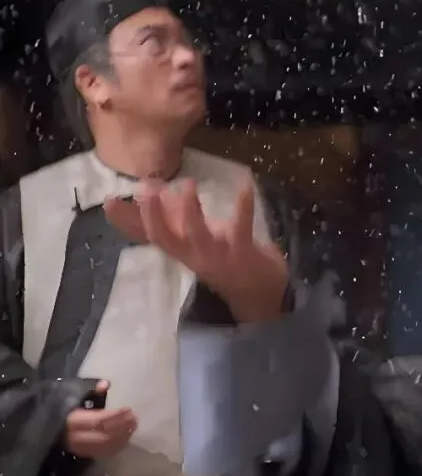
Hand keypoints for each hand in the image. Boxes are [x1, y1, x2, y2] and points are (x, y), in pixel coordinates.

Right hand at [65, 381, 136, 458]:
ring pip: (104, 446)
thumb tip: (106, 384)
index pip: (98, 420)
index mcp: (73, 420)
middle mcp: (75, 436)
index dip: (115, 416)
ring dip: (121, 437)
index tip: (128, 409)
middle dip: (121, 428)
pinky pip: (102, 453)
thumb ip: (92, 391)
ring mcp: (79, 447)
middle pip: (103, 435)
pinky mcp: (82, 453)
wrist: (51, 426)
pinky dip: (116, 446)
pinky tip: (126, 437)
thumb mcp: (75, 396)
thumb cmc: (66, 408)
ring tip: (132, 427)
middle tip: (134, 419)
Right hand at [104, 178, 287, 322]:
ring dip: (190, 210)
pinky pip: (241, 228)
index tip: (108, 201)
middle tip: (145, 188)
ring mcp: (218, 255)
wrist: (259, 292)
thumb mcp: (194, 240)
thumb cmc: (224, 260)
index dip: (127, 222)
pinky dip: (243, 207)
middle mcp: (193, 255)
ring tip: (188, 184)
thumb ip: (174, 218)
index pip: (148, 235)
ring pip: (197, 235)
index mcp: (181, 251)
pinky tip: (245, 186)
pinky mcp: (244, 251)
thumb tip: (152, 190)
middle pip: (164, 238)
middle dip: (152, 214)